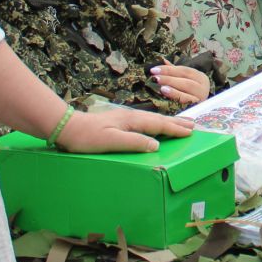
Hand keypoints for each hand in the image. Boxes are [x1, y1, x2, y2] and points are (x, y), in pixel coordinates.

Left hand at [59, 105, 193, 153]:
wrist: (67, 128)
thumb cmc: (88, 137)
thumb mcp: (112, 141)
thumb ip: (134, 142)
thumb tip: (156, 145)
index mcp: (132, 120)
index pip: (159, 124)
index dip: (175, 129)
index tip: (190, 132)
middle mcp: (130, 116)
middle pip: (158, 119)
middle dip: (176, 122)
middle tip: (194, 125)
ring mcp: (124, 117)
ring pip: (152, 119)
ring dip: (168, 122)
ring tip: (180, 123)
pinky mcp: (118, 121)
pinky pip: (144, 122)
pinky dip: (156, 123)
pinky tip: (155, 126)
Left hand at [151, 64, 211, 104]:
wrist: (204, 106)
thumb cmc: (191, 89)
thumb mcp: (185, 78)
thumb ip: (174, 70)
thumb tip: (162, 60)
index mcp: (200, 77)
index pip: (184, 71)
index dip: (169, 70)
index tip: (154, 70)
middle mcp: (203, 88)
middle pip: (186, 83)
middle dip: (169, 80)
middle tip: (155, 78)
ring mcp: (200, 101)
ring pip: (187, 95)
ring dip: (173, 92)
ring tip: (161, 89)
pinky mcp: (195, 111)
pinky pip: (185, 107)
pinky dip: (177, 103)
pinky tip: (168, 101)